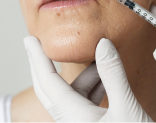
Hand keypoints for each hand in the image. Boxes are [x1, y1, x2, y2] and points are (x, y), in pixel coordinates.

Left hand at [24, 36, 152, 121]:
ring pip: (73, 97)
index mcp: (74, 117)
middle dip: (46, 66)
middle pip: (51, 90)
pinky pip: (85, 105)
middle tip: (40, 45)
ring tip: (101, 60)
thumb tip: (103, 44)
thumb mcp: (127, 108)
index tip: (28, 40)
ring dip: (85, 77)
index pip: (48, 82)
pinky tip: (107, 80)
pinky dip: (94, 89)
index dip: (37, 58)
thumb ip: (113, 75)